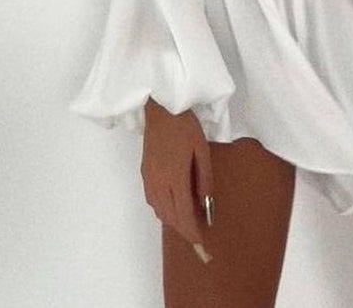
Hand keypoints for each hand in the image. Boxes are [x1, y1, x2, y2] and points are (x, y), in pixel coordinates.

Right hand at [141, 98, 214, 263]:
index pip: (183, 214)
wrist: (161, 109)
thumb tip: (208, 204)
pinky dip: (163, 208)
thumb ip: (205, 179)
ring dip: (173, 219)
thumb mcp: (202, 151)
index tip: (201, 242)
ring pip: (159, 211)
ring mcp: (149, 179)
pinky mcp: (144, 173)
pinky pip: (152, 200)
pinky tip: (173, 203)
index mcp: (175, 179)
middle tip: (198, 233)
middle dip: (183, 229)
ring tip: (188, 220)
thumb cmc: (186, 127)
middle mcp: (159, 184)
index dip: (192, 231)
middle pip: (170, 217)